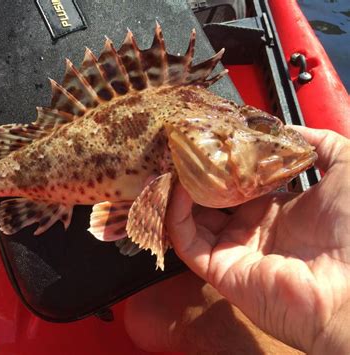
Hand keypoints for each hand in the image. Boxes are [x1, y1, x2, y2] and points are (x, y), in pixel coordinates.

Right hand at [125, 127, 348, 352]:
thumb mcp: (347, 169)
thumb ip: (321, 143)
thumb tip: (288, 129)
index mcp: (274, 209)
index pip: (235, 183)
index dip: (220, 163)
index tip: (206, 141)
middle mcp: (250, 228)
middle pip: (209, 200)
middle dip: (193, 176)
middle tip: (179, 151)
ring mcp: (233, 249)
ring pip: (191, 219)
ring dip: (177, 193)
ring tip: (170, 165)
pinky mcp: (219, 268)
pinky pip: (187, 241)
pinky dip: (177, 215)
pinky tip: (178, 188)